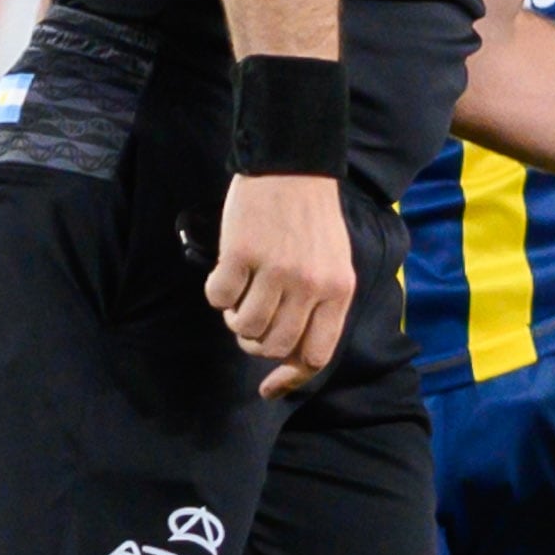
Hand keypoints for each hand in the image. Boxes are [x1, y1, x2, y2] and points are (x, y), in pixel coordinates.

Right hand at [208, 172, 356, 395]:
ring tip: (240, 291)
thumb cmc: (311, 218)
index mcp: (338, 292)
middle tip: (248, 320)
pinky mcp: (242, 254)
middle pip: (273, 346)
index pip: (315, 355)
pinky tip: (225, 272)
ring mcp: (276, 270)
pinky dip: (215, 292)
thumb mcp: (334, 264)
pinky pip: (218, 297)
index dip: (289, 378)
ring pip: (244, 326)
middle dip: (254, 342)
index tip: (268, 389)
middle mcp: (310, 286)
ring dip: (234, 317)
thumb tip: (291, 355)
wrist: (292, 165)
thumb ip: (320, 306)